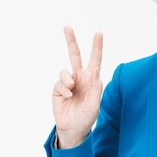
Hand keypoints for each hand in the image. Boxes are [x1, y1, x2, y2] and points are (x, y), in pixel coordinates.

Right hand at [52, 26, 103, 148]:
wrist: (73, 129)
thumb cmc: (87, 116)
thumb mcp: (95, 103)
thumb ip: (96, 87)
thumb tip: (95, 70)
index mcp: (91, 79)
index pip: (95, 60)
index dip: (97, 46)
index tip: (99, 33)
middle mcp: (79, 77)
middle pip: (74, 55)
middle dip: (71, 41)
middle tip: (67, 27)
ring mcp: (68, 83)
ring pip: (64, 71)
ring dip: (68, 79)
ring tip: (71, 89)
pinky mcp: (57, 89)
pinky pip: (59, 83)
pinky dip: (63, 89)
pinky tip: (66, 97)